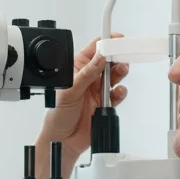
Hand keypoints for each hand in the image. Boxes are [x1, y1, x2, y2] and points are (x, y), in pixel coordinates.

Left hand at [34, 34, 128, 178]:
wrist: (62, 139)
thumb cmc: (57, 114)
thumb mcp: (69, 91)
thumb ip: (87, 74)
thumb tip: (100, 58)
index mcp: (77, 68)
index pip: (94, 49)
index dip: (107, 42)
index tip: (117, 39)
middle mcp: (89, 77)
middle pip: (108, 60)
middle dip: (117, 56)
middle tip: (122, 57)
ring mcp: (98, 90)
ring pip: (115, 75)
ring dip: (120, 72)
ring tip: (121, 70)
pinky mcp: (105, 103)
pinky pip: (118, 94)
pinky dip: (121, 92)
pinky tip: (118, 91)